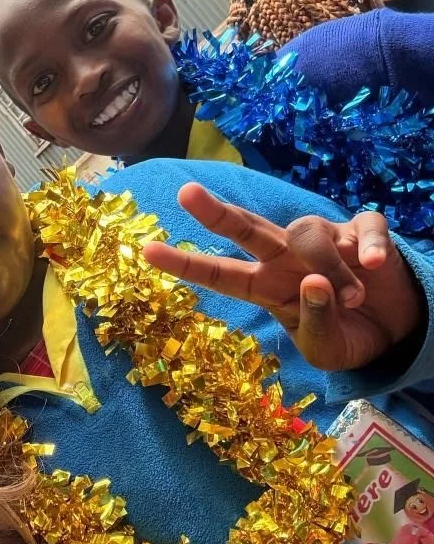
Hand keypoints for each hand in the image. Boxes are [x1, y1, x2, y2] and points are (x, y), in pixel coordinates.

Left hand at [142, 183, 422, 371]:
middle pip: (244, 228)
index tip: (146, 251)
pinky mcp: (361, 231)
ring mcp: (322, 239)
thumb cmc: (346, 337)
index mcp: (266, 287)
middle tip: (185, 193)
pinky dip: (367, 244)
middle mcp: (285, 258)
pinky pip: (362, 225)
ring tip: (355, 298)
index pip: (219, 274)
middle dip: (214, 212)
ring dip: (329, 266)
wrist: (396, 331)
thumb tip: (313, 282)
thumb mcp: (326, 349)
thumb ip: (314, 322)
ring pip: (306, 232)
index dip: (185, 263)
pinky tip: (373, 265)